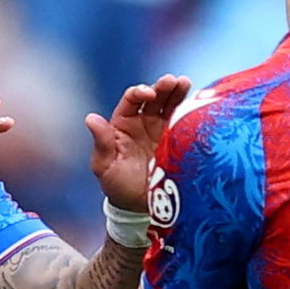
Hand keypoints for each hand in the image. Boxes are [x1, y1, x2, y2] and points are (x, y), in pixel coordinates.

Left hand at [87, 74, 190, 211]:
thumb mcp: (105, 167)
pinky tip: (198, 102)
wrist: (140, 207)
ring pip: (171, 104)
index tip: (149, 94)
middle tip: (173, 81)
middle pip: (154, 97)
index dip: (140, 92)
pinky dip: (191, 110)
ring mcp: (163, 129)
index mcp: (124, 123)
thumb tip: (91, 118)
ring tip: (186, 83)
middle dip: (163, 86)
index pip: (132, 99)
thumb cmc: (117, 186)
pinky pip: (185, 121)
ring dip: (178, 92)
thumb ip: (102, 143)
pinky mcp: (179, 140)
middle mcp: (144, 122)